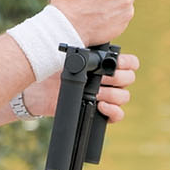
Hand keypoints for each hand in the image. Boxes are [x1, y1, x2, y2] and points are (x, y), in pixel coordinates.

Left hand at [19, 53, 139, 121]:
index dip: (128, 63)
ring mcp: (106, 97)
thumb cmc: (52, 70)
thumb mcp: (70, 58)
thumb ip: (86, 55)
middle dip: (117, 78)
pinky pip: (118, 115)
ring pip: (124, 96)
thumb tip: (94, 54)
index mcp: (105, 65)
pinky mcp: (100, 112)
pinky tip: (101, 106)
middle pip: (129, 79)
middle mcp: (109, 81)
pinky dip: (113, 111)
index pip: (130, 63)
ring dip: (113, 94)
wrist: (39, 91)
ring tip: (96, 93)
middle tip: (100, 79)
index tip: (115, 64)